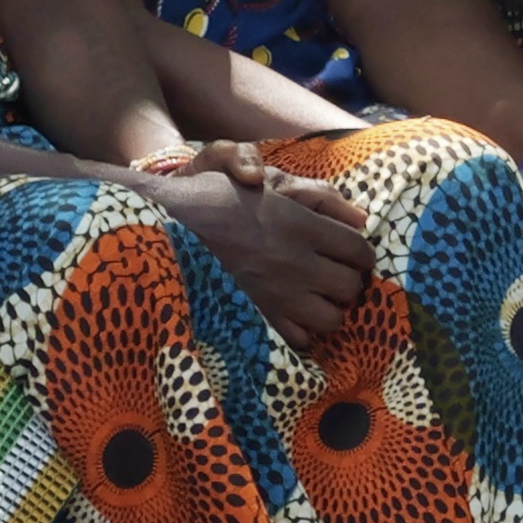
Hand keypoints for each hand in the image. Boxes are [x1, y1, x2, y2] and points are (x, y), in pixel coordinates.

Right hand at [163, 157, 375, 354]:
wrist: (162, 224)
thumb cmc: (210, 196)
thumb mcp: (262, 183)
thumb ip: (313, 196)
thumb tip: (358, 214)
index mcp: (301, 226)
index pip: (358, 249)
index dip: (361, 252)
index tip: (353, 252)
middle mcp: (296, 263)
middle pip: (351, 286)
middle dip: (349, 280)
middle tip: (336, 274)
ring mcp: (276, 295)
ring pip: (332, 318)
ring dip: (329, 308)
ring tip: (315, 297)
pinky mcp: (255, 318)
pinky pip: (298, 339)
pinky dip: (301, 331)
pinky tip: (291, 315)